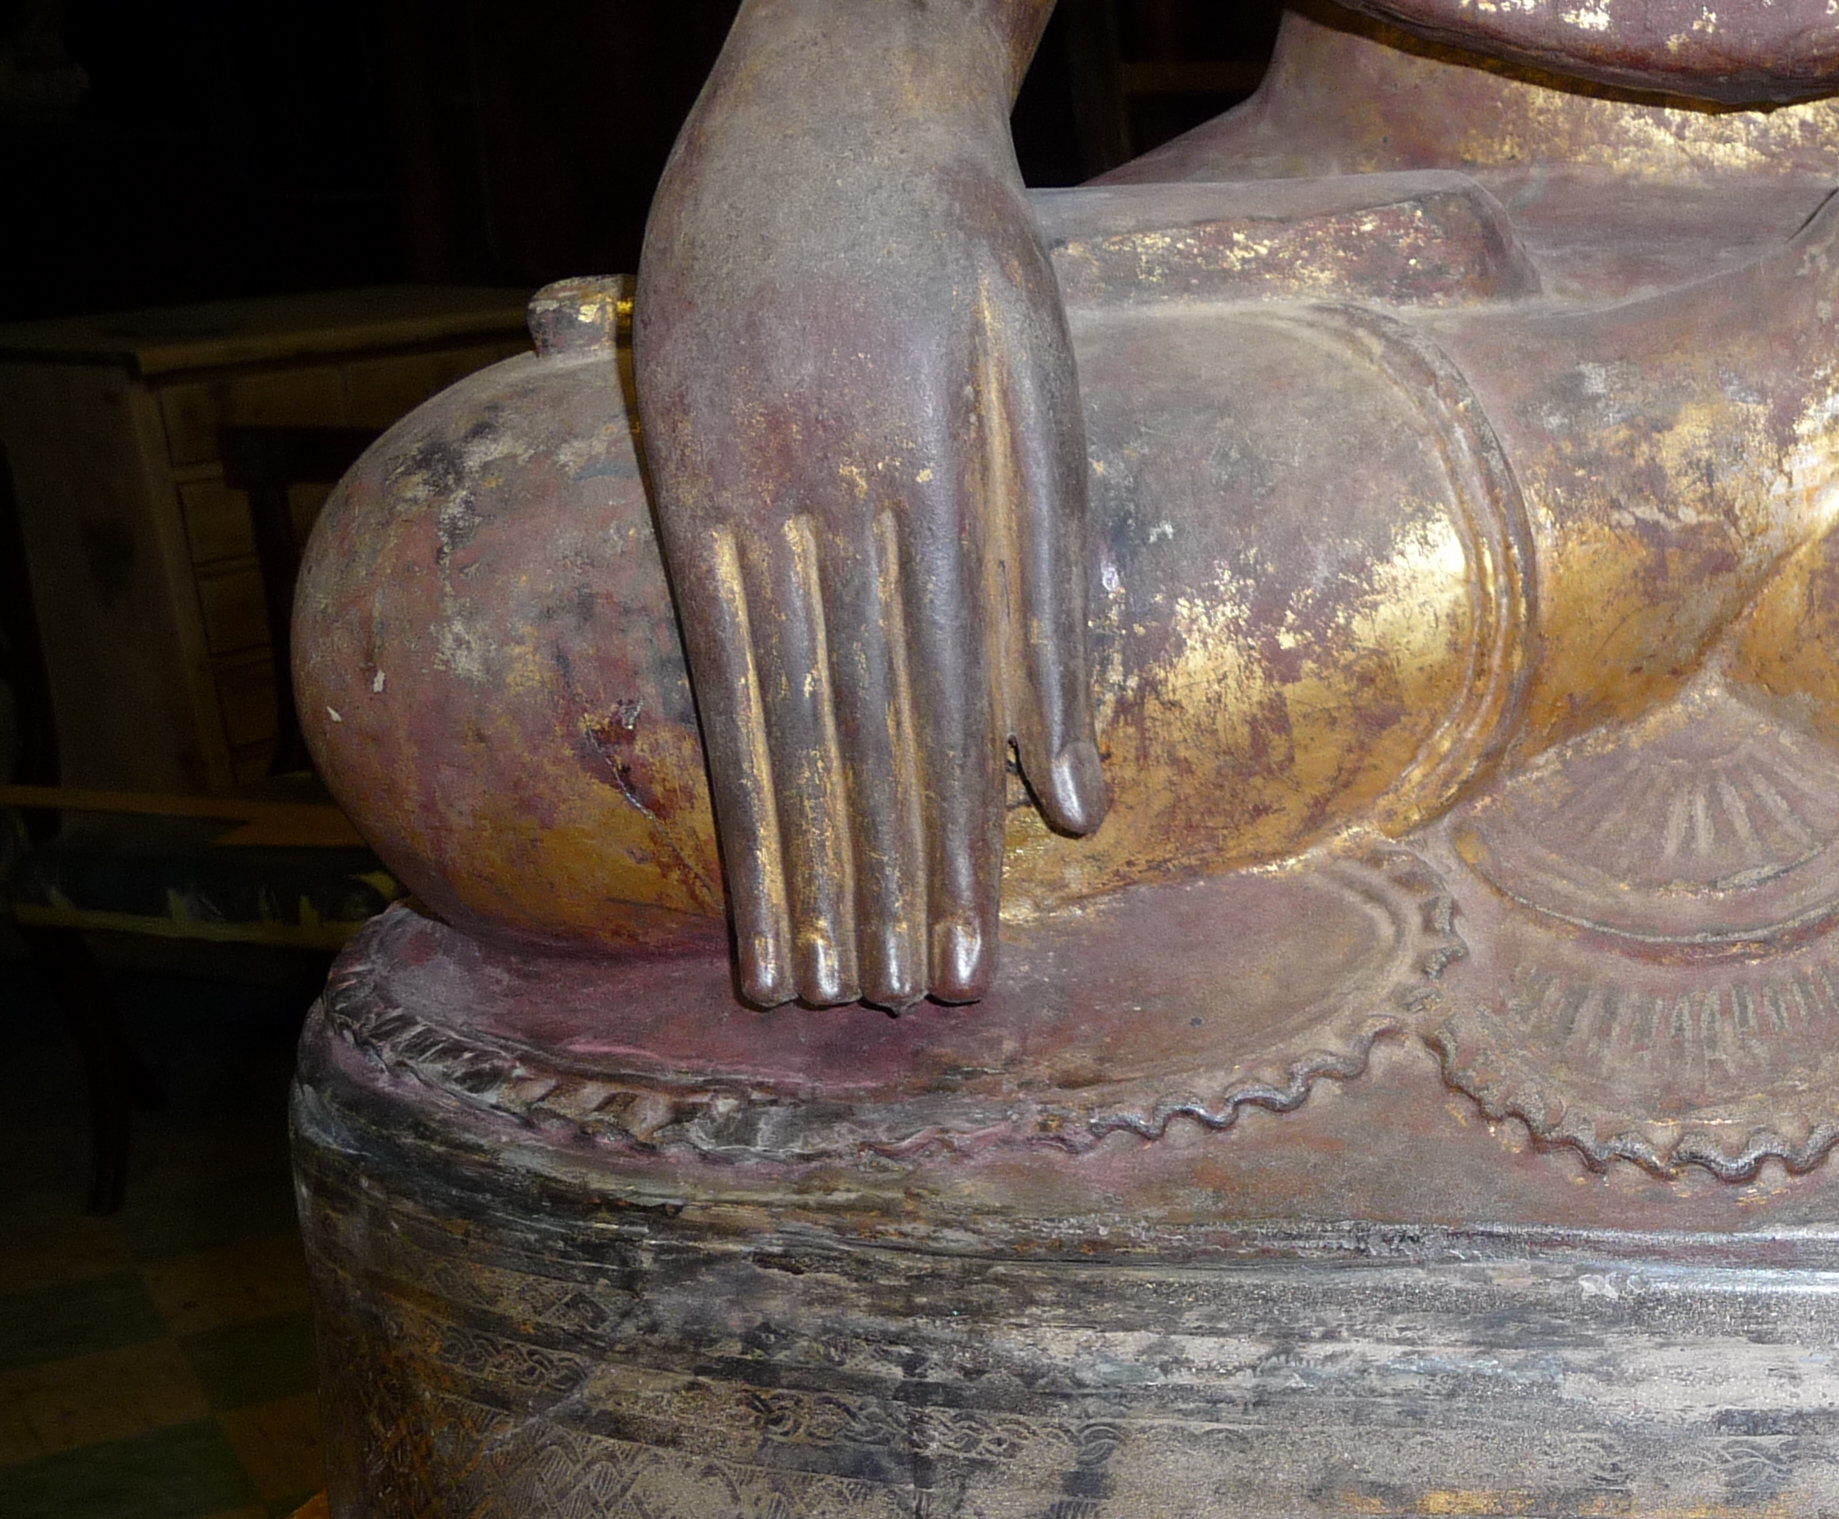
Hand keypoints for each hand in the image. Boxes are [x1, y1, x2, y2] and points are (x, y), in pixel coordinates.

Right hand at [637, 0, 1100, 1007]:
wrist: (829, 89)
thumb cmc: (968, 251)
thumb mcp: (1044, 397)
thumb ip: (1052, 600)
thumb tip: (1071, 796)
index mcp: (931, 482)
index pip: (945, 717)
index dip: (951, 856)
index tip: (964, 969)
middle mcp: (819, 497)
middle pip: (858, 739)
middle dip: (879, 889)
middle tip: (898, 1015)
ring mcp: (731, 483)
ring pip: (772, 712)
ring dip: (793, 860)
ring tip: (802, 985)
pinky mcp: (677, 472)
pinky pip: (709, 653)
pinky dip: (732, 768)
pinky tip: (745, 855)